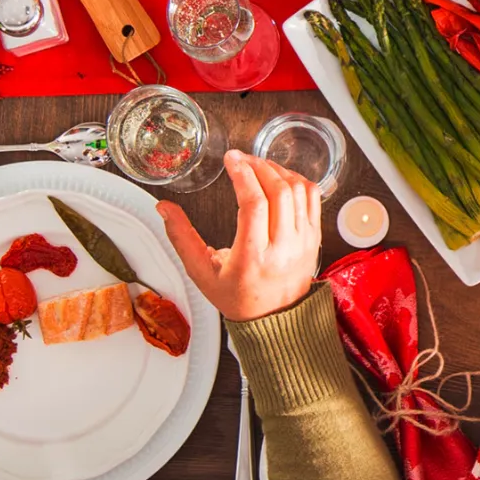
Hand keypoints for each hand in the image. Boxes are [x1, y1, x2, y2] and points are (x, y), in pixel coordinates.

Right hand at [158, 151, 322, 321]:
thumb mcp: (202, 273)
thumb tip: (164, 207)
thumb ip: (181, 238)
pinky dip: (297, 180)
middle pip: (278, 192)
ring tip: (258, 165)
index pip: (254, 204)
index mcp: (253, 258)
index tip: (231, 159)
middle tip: (241, 158)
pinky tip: (280, 177)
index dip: (242, 175)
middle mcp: (284, 248)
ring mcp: (304, 242)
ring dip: (277, 170)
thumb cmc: (237, 298)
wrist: (275, 321)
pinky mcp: (315, 238)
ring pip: (298, 191)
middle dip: (258, 166)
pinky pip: (313, 198)